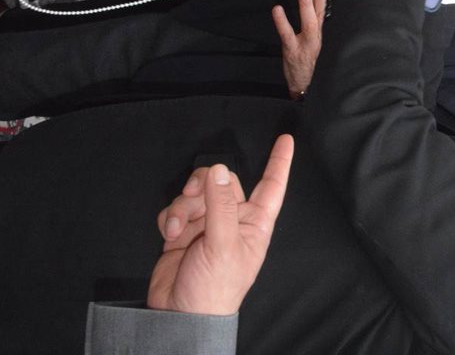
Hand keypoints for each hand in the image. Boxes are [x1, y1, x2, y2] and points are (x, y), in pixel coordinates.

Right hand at [149, 134, 293, 315]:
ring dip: (183, 206)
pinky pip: (176, 208)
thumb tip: (219, 172)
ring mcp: (207, 225)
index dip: (279, 162)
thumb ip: (220, 206)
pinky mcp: (183, 231)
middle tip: (193, 199)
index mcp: (254, 223)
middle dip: (205, 186)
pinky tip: (169, 234)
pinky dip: (170, 217)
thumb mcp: (223, 245)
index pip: (271, 186)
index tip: (285, 139)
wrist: (181, 314)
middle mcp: (232, 220)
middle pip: (223, 181)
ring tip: (178, 229)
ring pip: (196, 193)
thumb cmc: (214, 289)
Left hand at [271, 0, 325, 98]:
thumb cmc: (310, 67)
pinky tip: (278, 10)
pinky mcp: (293, 52)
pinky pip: (288, 35)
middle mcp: (317, 38)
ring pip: (309, 22)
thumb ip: (313, 30)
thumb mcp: (316, 47)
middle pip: (320, 12)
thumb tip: (310, 11)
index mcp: (320, 34)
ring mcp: (306, 45)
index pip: (323, 10)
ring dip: (306, 4)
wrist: (306, 90)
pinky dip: (282, 22)